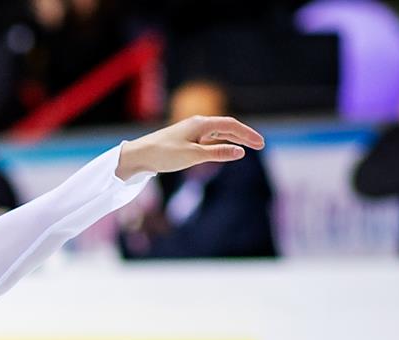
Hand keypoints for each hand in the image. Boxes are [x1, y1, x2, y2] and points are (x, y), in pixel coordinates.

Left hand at [117, 115, 264, 178]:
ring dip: (234, 139)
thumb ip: (217, 153)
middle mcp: (197, 124)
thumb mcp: (193, 156)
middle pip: (227, 127)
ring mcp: (191, 131)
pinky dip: (221, 142)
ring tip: (247, 147)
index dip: (247, 134)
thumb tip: (240, 152)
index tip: (261, 144)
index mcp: (201, 124)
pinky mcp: (185, 139)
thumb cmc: (163, 155)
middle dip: (244, 135)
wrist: (138, 155)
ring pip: (218, 132)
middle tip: (260, 145)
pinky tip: (224, 148)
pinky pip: (209, 138)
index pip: (231, 125)